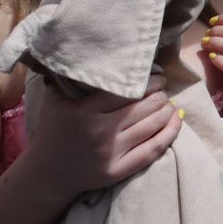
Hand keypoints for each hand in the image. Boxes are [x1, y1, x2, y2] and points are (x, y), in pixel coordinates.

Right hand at [23, 75, 181, 198]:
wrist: (46, 173)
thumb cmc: (54, 129)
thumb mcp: (55, 99)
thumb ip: (71, 76)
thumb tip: (92, 50)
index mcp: (84, 111)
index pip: (127, 90)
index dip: (149, 82)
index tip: (158, 77)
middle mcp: (99, 131)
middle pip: (144, 107)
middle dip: (160, 95)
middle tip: (163, 90)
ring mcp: (110, 153)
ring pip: (151, 126)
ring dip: (167, 111)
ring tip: (169, 103)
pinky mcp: (117, 171)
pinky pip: (153, 150)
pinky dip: (170, 133)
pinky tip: (176, 121)